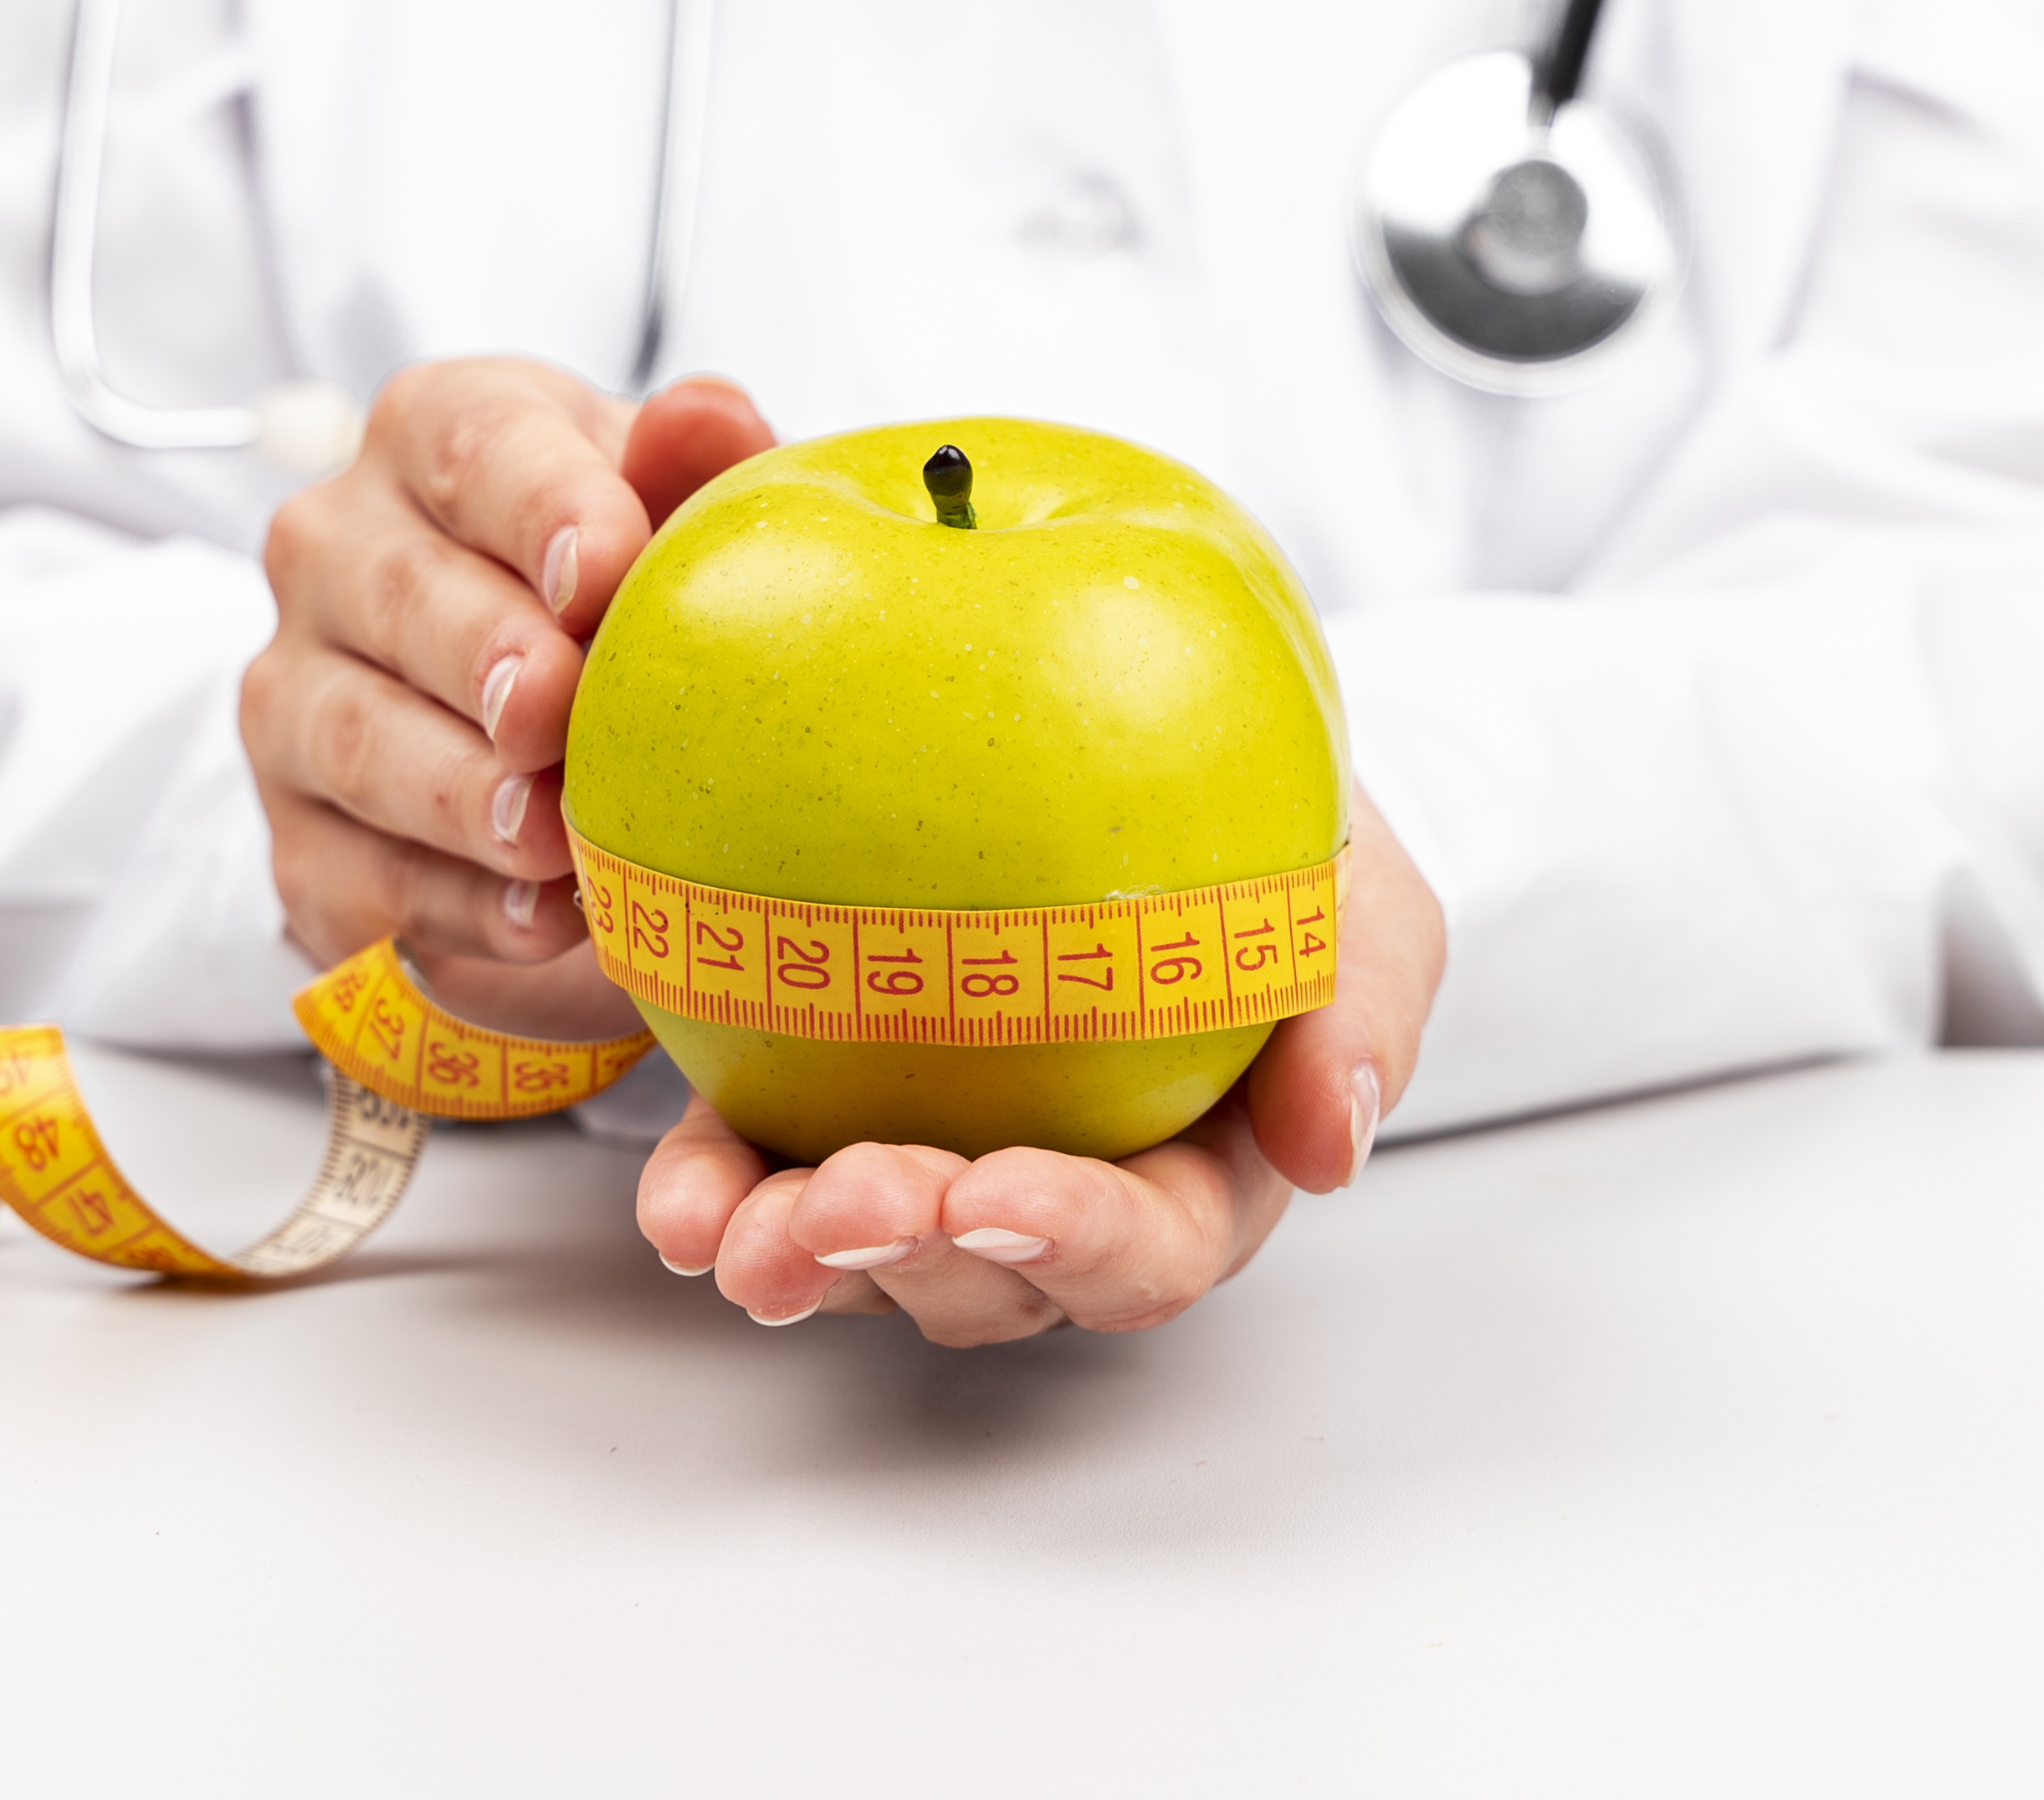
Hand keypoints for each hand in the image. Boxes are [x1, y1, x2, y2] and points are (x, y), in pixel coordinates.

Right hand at [245, 359, 774, 1033]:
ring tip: (555, 838)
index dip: (542, 507)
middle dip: (485, 653)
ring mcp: (296, 694)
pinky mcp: (298, 833)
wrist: (550, 739)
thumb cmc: (615, 589)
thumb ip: (693, 463)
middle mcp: (336, 549)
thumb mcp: (667, 510)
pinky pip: (354, 871)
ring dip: (458, 794)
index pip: (474, 447)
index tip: (607, 570)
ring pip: (355, 736)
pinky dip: (449, 903)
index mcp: (435, 434)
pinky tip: (535, 922)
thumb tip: (710, 416)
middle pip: (399, 592)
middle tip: (560, 713)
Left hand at [637, 798, 1446, 1342]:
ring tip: (716, 1225)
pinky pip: (769, 1169)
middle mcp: (1064, 1196)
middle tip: (831, 1203)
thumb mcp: (1371, 903)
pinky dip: (714, 1186)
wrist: (1188, 768)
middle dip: (902, 1256)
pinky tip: (672, 1188)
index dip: (1070, 1236)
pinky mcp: (843, 1103)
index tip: (995, 1189)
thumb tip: (1336, 1139)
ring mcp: (945, 1160)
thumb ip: (1364, 1003)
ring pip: (865, 1253)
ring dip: (790, 1251)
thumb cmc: (1297, 856)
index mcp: (1200, 1177)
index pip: (1146, 1246)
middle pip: (984, 1275)